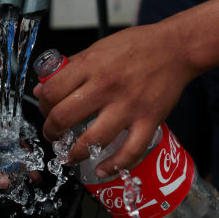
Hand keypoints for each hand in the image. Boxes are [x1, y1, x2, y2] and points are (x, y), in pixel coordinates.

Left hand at [33, 24, 195, 177]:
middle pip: (64, 117)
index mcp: (92, 66)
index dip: (42, 106)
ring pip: (92, 140)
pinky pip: (130, 152)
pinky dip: (113, 166)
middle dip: (51, 132)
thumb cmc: (137, 47)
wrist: (177, 48)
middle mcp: (107, 87)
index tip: (45, 112)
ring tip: (69, 156)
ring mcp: (129, 106)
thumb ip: (69, 69)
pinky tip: (102, 170)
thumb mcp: (97, 49)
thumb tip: (43, 89)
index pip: (52, 92)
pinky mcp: (149, 121)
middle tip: (52, 136)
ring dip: (74, 154)